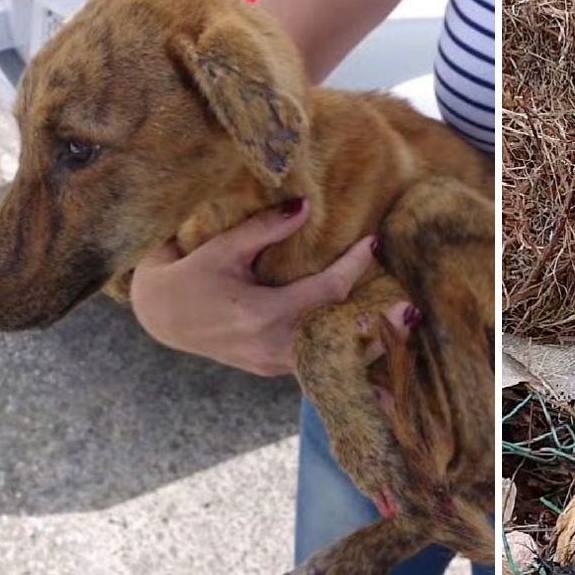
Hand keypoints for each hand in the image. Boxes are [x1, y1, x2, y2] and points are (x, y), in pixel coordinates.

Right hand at [129, 199, 410, 375]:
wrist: (161, 316)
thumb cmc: (191, 275)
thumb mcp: (223, 248)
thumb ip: (264, 228)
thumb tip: (305, 205)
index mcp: (261, 314)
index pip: (322, 293)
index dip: (352, 269)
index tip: (373, 245)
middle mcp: (271, 346)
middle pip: (337, 337)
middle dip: (377, 324)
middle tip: (413, 310)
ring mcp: (273, 364)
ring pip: (332, 360)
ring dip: (369, 349)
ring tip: (405, 337)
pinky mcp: (273, 369)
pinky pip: (319, 368)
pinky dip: (348, 365)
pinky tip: (380, 366)